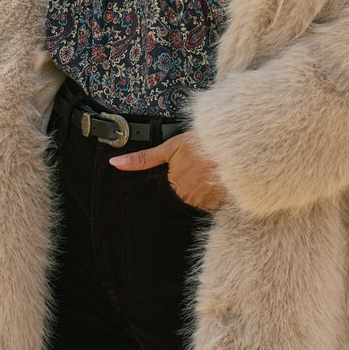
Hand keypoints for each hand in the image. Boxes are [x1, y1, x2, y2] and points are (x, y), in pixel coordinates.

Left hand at [109, 131, 226, 210]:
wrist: (233, 142)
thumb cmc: (201, 142)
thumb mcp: (170, 147)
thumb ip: (143, 159)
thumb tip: (115, 163)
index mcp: (175, 185)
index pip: (165, 199)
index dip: (168, 192)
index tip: (175, 183)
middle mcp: (190, 197)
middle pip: (181, 203)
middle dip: (183, 195)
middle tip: (190, 180)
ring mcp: (208, 202)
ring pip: (196, 205)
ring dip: (197, 197)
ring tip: (202, 181)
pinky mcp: (223, 203)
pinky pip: (213, 207)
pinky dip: (212, 199)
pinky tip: (213, 186)